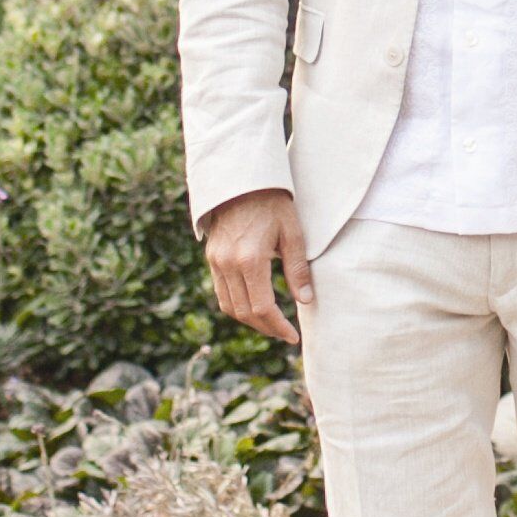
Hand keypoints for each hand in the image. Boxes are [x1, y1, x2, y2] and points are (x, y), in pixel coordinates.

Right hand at [205, 186, 312, 344]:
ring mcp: (216, 261)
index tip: (292, 336)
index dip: (278, 326)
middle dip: (265, 328)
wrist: (242, 180)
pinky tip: (254, 306)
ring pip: (228, 306)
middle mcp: (228, 263)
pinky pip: (221, 292)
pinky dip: (236, 305)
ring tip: (271, 323)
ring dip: (249, 320)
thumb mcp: (293, 233)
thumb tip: (305, 301)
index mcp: (250, 259)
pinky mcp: (211, 257)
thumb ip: (297, 269)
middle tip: (284, 333)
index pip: (262, 307)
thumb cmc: (273, 203)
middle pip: (243, 312)